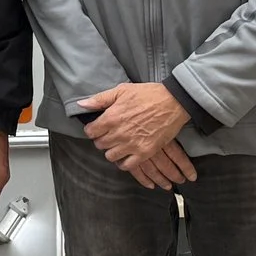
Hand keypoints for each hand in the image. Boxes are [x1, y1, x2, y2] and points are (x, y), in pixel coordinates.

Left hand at [77, 82, 196, 184]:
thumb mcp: (121, 90)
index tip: (98, 128)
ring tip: (118, 144)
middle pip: (99, 145)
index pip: (90, 132)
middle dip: (102, 140)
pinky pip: (127, 165)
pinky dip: (124, 162)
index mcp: (111, 117)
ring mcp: (132, 144)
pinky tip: (126, 154)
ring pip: (110, 156)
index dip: (93, 130)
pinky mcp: (144, 152)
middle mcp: (119, 133)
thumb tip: (81, 105)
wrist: (173, 102)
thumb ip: (100, 99)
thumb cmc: (148, 94)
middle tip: (109, 135)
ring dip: (112, 151)